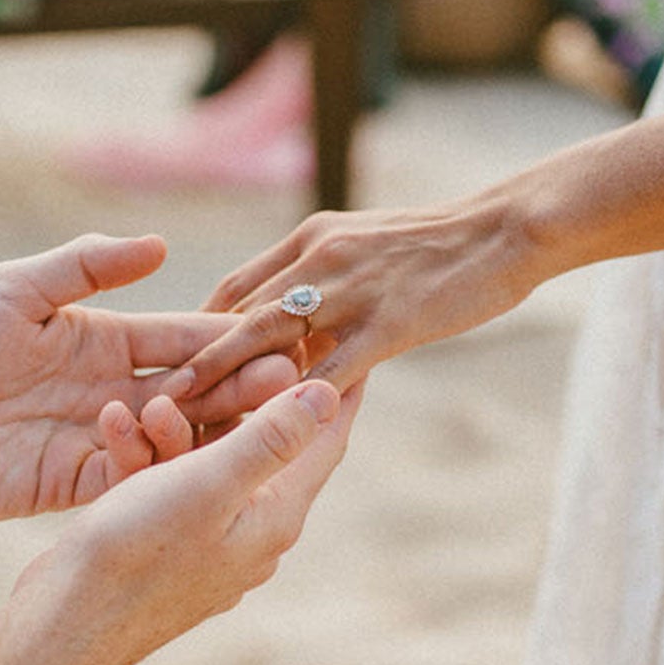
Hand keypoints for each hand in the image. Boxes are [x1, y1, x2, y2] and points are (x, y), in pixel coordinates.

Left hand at [0, 233, 300, 521]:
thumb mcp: (13, 290)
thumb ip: (84, 267)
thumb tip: (159, 244)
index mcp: (103, 340)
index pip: (180, 338)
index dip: (229, 337)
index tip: (279, 331)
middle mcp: (109, 391)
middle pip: (190, 391)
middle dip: (240, 385)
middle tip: (290, 378)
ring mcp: (93, 440)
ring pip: (170, 439)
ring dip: (212, 429)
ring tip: (256, 420)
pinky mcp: (68, 485)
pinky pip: (127, 479)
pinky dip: (158, 469)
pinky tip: (186, 456)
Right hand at [16, 377, 362, 664]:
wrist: (63, 628)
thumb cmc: (136, 556)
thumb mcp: (209, 484)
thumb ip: (270, 438)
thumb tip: (329, 394)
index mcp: (275, 517)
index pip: (325, 441)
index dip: (337, 386)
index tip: (345, 336)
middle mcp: (253, 533)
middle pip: (265, 446)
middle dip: (238, 395)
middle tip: (231, 349)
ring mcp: (210, 545)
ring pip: (206, 463)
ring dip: (177, 426)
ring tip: (144, 405)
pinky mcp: (167, 549)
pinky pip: (167, 487)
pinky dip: (146, 457)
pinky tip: (115, 428)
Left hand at [170, 200, 536, 397]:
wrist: (508, 228)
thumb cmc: (446, 244)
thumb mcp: (371, 244)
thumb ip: (330, 276)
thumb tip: (300, 317)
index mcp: (312, 237)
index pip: (237, 287)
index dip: (199, 329)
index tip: (172, 368)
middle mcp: (319, 256)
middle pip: (238, 314)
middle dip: (195, 362)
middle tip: (155, 406)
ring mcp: (351, 288)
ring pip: (270, 342)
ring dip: (226, 384)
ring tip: (191, 424)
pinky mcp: (388, 321)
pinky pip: (332, 367)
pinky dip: (297, 401)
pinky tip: (272, 436)